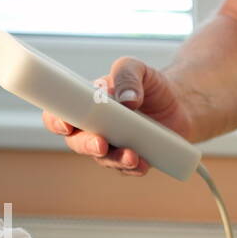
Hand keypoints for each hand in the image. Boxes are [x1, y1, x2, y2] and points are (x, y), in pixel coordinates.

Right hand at [41, 57, 194, 175]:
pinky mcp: (133, 159)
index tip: (65, 125)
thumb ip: (127, 76)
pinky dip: (134, 168)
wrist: (180, 103)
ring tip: (130, 156)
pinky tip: (142, 163)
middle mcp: (95, 128)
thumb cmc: (150, 84)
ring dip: (115, 160)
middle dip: (86, 145)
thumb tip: (127, 100)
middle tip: (100, 143)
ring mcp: (113, 146)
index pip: (61, 115)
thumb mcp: (137, 69)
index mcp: (87, 104)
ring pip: (104, 159)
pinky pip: (128, 169)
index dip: (56, 121)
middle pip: (78, 142)